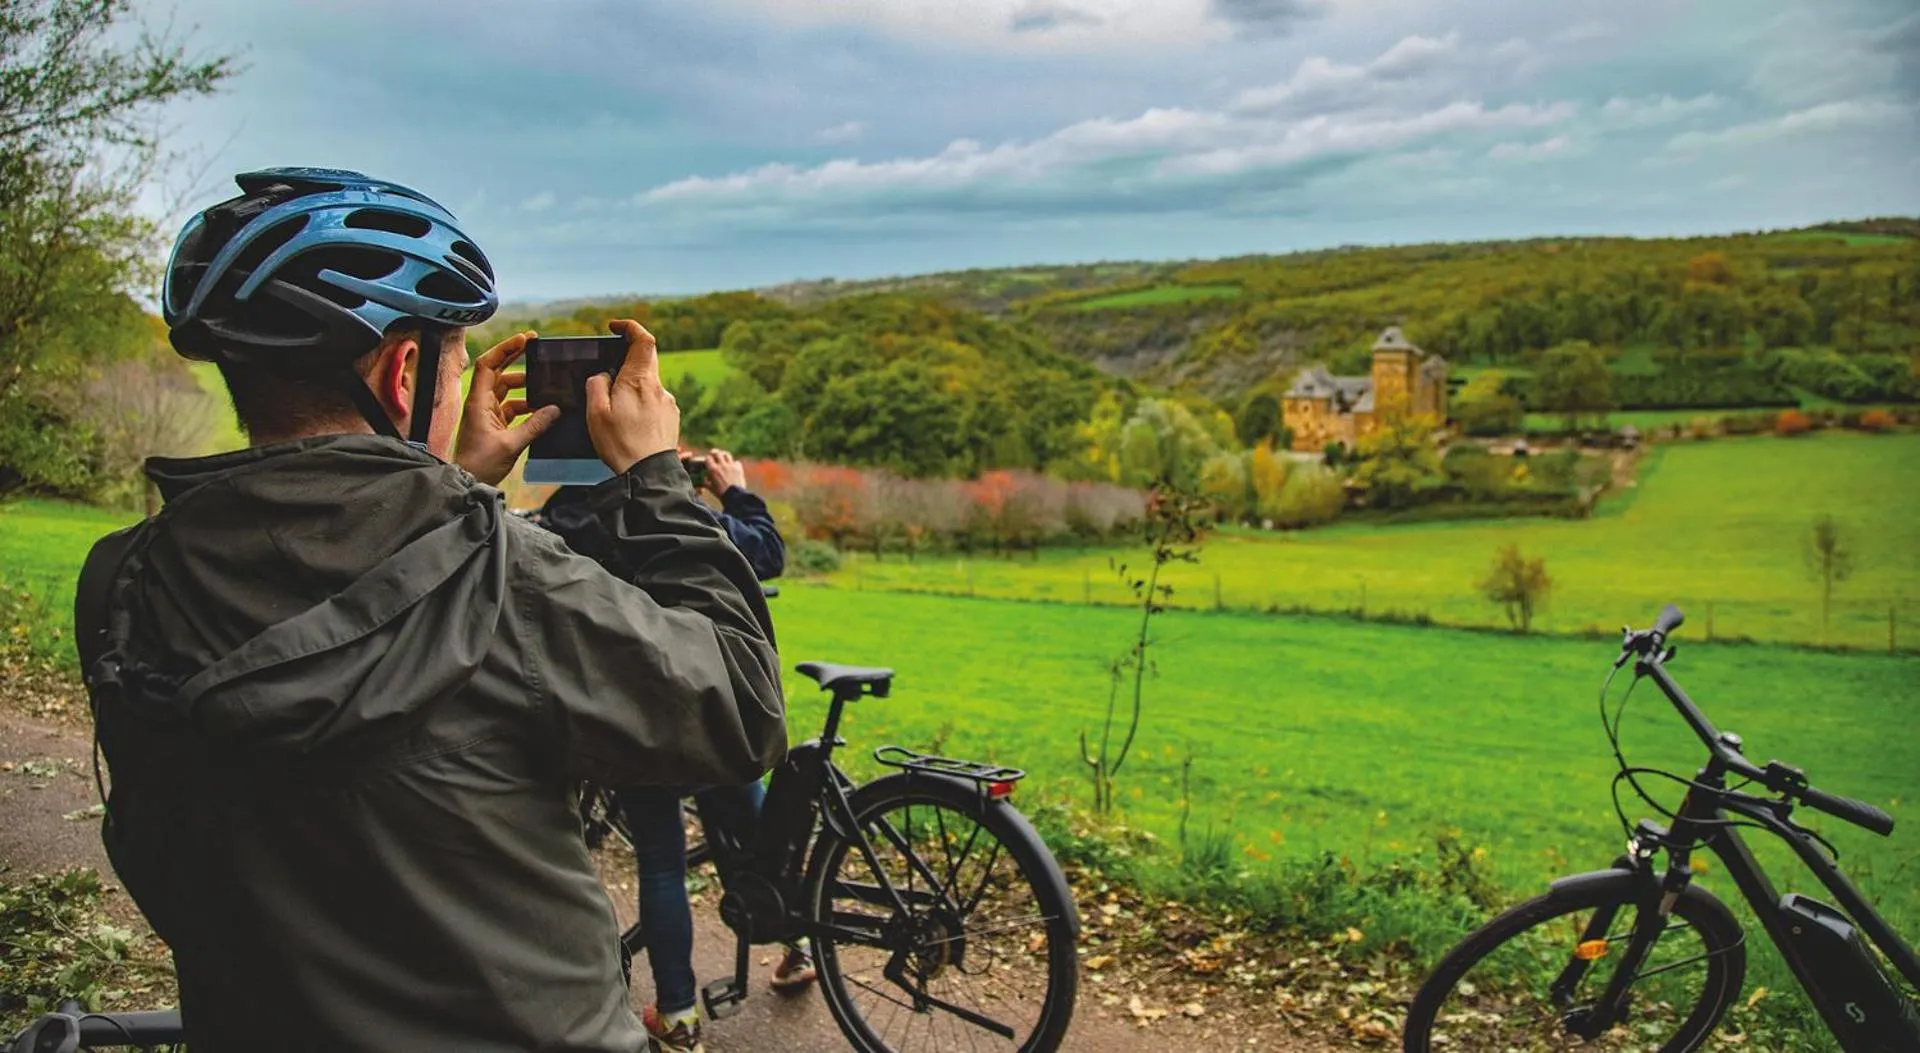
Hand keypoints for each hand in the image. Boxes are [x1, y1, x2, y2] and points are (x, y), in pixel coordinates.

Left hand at [454, 330, 559, 485]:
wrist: (468, 482)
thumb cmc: (482, 464)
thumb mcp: (512, 444)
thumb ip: (535, 425)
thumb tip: (555, 409)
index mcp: (479, 401)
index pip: (488, 364)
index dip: (505, 349)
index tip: (524, 340)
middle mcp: (481, 403)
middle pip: (497, 371)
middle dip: (514, 357)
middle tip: (535, 346)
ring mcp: (487, 413)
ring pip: (506, 389)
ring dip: (524, 385)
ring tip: (544, 383)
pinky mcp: (494, 424)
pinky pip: (511, 407)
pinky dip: (526, 405)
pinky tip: (541, 408)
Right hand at [586, 319, 679, 474]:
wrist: (649, 474)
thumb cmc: (620, 444)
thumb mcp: (595, 413)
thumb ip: (597, 385)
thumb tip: (604, 375)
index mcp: (639, 380)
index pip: (643, 340)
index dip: (630, 327)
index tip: (615, 327)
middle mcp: (658, 387)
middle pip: (645, 361)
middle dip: (626, 361)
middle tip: (608, 373)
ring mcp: (668, 403)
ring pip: (648, 384)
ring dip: (632, 388)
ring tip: (615, 411)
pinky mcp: (672, 418)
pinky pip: (654, 401)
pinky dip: (641, 404)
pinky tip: (630, 424)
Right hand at [704, 448, 746, 495]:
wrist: (735, 496)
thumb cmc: (721, 493)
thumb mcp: (711, 488)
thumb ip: (706, 482)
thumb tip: (702, 480)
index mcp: (713, 470)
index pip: (708, 458)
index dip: (708, 459)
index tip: (708, 461)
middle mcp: (722, 465)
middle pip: (717, 453)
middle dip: (715, 453)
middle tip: (714, 455)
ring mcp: (731, 466)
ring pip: (727, 454)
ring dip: (724, 455)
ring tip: (723, 458)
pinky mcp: (738, 468)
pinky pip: (736, 462)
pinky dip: (734, 463)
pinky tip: (733, 467)